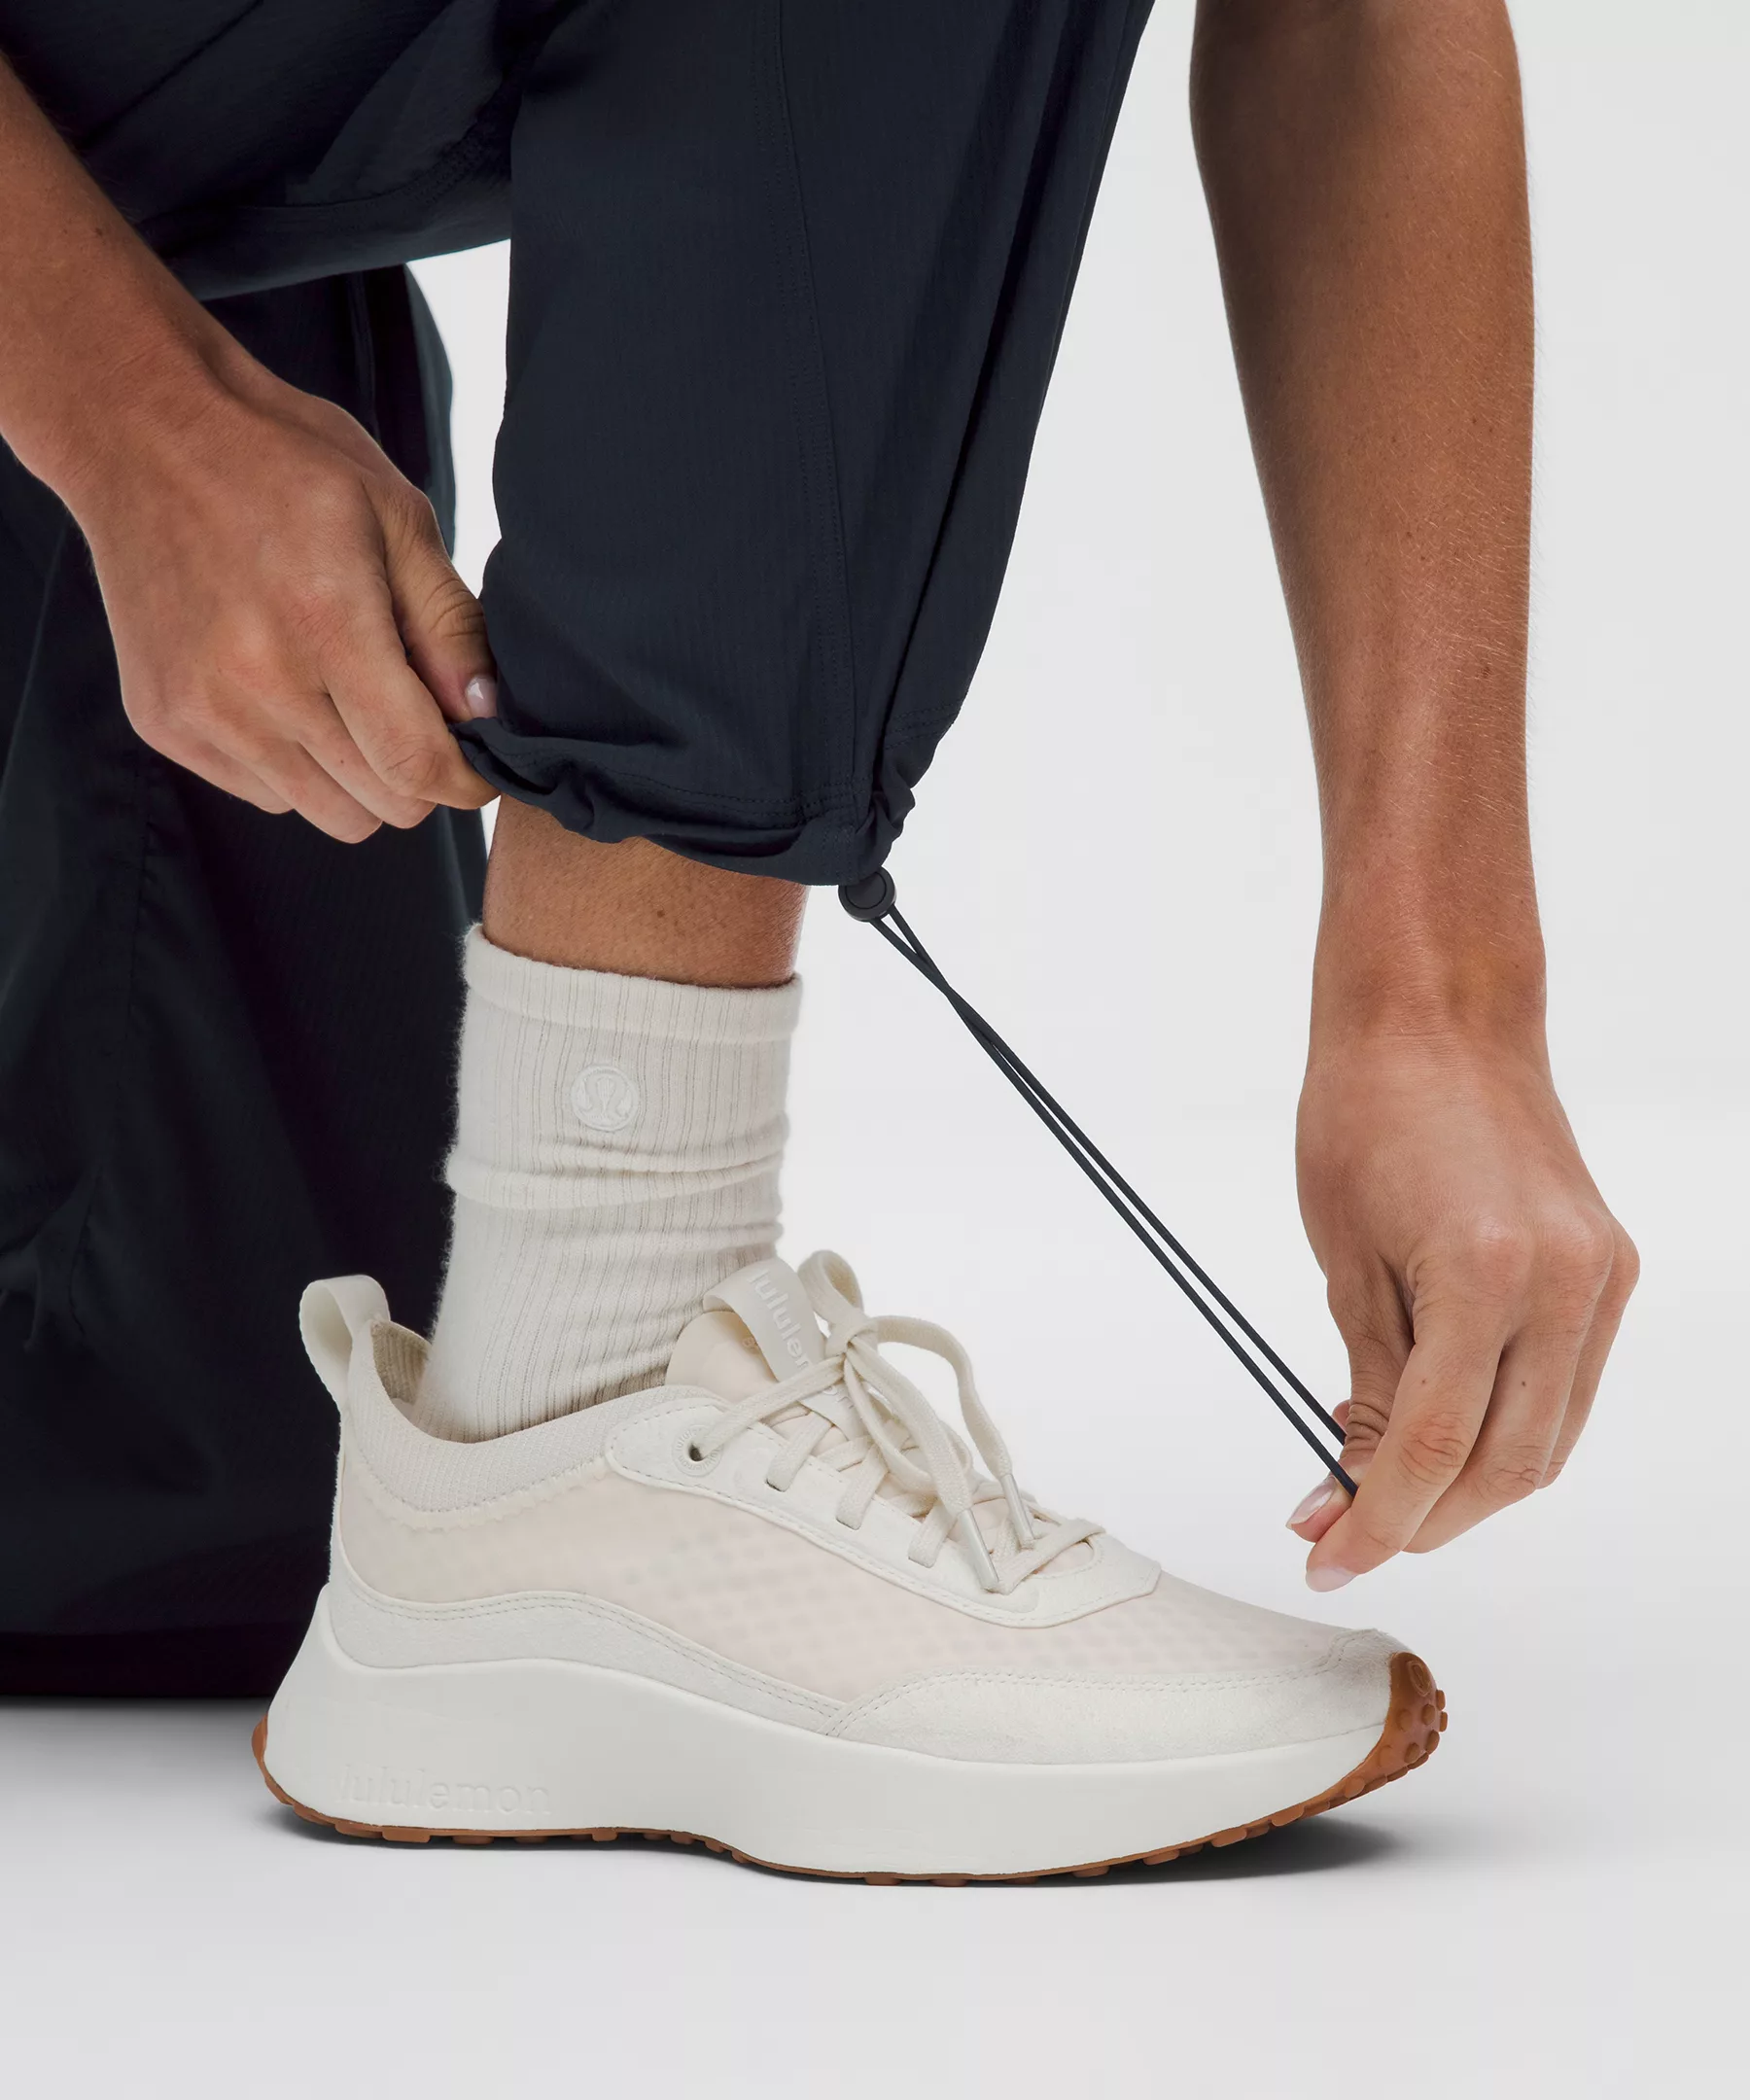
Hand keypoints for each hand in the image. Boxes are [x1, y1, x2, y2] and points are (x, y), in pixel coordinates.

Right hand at [73, 345, 496, 841]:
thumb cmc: (282, 463)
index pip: (415, 765)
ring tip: (343, 692)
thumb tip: (488, 714)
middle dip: (416, 771)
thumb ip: (451, 624)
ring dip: (356, 774)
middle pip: (381, 806)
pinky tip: (284, 687)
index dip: (466, 780)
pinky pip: (266, 793)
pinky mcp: (165, 724)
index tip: (479, 762)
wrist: (143, 434)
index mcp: (324, 621)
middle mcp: (255, 681)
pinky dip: (294, 763)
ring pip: (327, 811)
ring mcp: (202, 709)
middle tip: (411, 708)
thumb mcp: (396, 517)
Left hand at [1288, 1027, 1636, 1584]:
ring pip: (1546, 1439)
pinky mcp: (1608, 1267)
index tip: (1329, 1557)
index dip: (1379, 1522)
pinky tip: (1436, 1424)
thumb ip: (1371, 1385)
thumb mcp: (1344, 1263)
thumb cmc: (1367, 1110)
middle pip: (1507, 1466)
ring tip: (1383, 1481)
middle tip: (1346, 1529)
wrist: (1437, 1018)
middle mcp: (1564, 1282)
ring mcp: (1599, 1276)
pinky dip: (1503, 1425)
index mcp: (1485, 1273)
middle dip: (1425, 1518)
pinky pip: (1563, 1386)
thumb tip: (1359, 1482)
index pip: (1436, 1449)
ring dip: (1467, 1485)